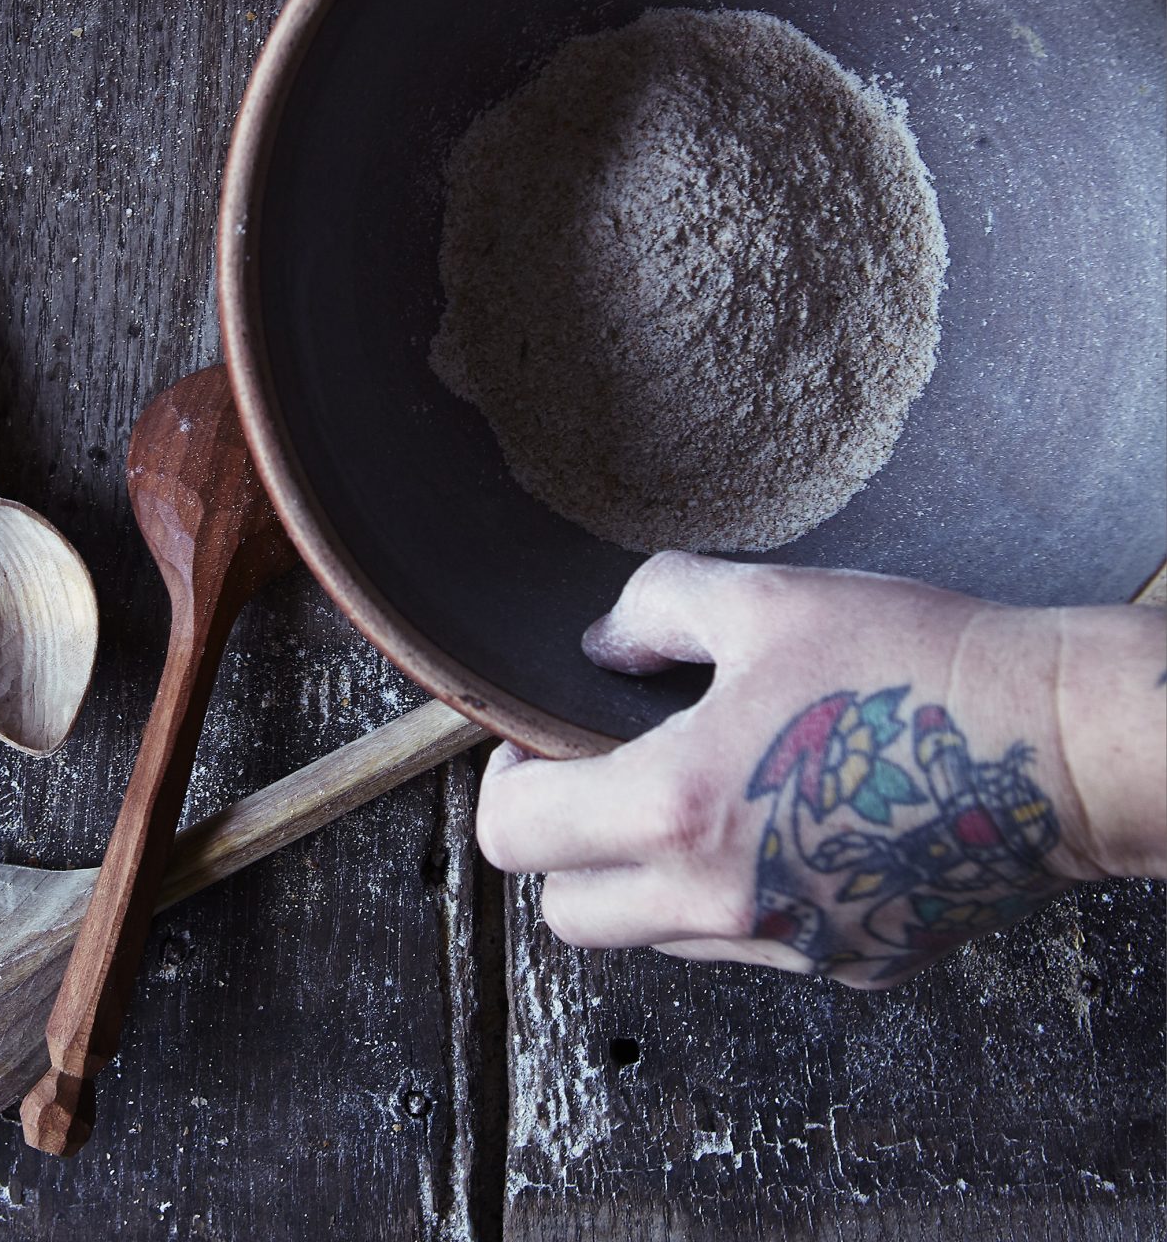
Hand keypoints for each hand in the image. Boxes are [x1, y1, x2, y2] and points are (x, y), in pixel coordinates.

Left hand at [476, 553, 1166, 987]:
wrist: (1059, 744)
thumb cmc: (912, 660)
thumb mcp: (765, 599)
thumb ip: (653, 611)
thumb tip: (599, 646)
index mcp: (678, 808)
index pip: (516, 839)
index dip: (506, 785)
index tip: (532, 747)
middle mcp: (720, 900)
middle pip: (568, 915)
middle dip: (562, 848)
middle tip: (599, 777)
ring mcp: (789, 947)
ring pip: (657, 937)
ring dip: (648, 877)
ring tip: (704, 790)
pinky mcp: (852, 966)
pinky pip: (750, 944)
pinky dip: (737, 896)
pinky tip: (787, 823)